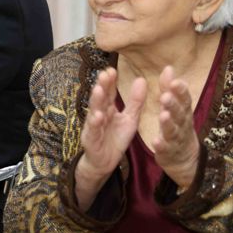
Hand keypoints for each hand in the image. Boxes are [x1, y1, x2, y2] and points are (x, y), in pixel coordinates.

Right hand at [75, 68, 145, 209]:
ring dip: (95, 101)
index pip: (109, 91)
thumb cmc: (115, 138)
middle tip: (105, 74)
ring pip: (94, 111)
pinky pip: (94, 130)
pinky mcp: (92, 139)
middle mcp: (99, 114)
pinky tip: (98, 116)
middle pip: (100, 98)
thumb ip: (135, 101)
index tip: (112, 69)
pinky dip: (95, 123)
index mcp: (108, 108)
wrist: (105, 162)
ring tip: (98, 89)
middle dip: (102, 86)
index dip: (110, 81)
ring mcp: (93, 126)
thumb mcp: (130, 119)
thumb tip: (141, 79)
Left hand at [152, 66, 199, 189]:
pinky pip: (165, 148)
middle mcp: (182, 124)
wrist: (184, 158)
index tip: (176, 82)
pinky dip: (161, 145)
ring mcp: (176, 139)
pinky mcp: (168, 152)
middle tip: (165, 96)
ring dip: (168, 123)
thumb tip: (168, 67)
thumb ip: (170, 89)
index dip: (181, 91)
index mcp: (183, 112)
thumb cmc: (177, 126)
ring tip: (162, 115)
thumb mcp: (175, 107)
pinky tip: (156, 141)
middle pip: (179, 114)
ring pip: (173, 130)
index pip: (184, 99)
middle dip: (173, 105)